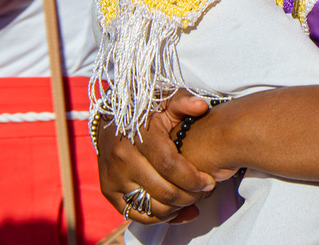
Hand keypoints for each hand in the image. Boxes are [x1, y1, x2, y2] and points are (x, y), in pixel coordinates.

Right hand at [97, 92, 218, 224]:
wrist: (112, 120)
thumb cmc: (148, 111)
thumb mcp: (166, 100)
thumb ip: (184, 101)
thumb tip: (201, 106)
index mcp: (139, 136)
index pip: (169, 165)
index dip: (192, 178)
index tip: (209, 181)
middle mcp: (123, 159)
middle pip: (162, 191)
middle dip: (189, 196)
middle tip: (204, 192)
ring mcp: (113, 177)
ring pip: (151, 207)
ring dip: (176, 209)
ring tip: (192, 199)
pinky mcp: (109, 191)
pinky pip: (136, 214)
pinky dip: (159, 217)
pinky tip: (176, 211)